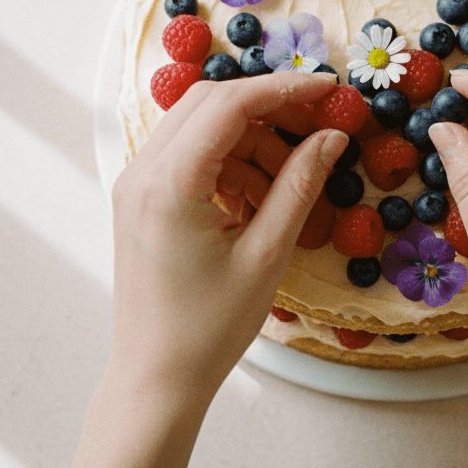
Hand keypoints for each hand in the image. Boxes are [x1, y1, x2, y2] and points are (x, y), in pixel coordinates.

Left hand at [109, 72, 347, 404]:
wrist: (156, 378)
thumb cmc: (208, 328)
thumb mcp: (267, 254)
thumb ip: (299, 185)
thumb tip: (331, 137)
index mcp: (169, 184)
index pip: (230, 104)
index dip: (285, 89)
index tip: (329, 90)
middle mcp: (142, 171)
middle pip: (211, 103)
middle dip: (269, 109)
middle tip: (317, 128)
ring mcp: (136, 183)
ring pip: (202, 126)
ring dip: (251, 141)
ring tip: (287, 185)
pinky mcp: (141, 197)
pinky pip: (191, 155)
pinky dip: (231, 163)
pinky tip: (258, 200)